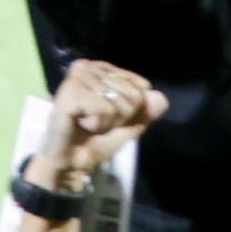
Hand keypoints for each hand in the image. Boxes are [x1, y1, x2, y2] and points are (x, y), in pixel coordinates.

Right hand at [21, 55, 165, 198]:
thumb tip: (161, 98)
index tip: (108, 117)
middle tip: (95, 122)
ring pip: (119, 101)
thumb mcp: (128, 127)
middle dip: (119, 116)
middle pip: (133, 93)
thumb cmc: (95, 142)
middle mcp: (88, 67)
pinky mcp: (69, 91)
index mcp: (102, 69)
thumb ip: (145, 112)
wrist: (70, 164)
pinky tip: (80, 123)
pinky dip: (97, 124)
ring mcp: (77, 78)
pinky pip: (104, 108)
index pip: (141, 86)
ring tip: (86, 123)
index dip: (131, 110)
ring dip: (107, 122)